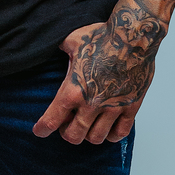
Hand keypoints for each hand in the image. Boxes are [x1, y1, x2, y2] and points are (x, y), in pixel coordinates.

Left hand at [33, 11, 162, 144]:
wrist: (134, 36)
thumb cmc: (103, 37)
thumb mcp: (71, 41)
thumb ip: (59, 49)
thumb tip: (51, 43)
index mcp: (73, 90)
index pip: (51, 120)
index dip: (43, 129)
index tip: (40, 131)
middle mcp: (92, 103)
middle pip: (74, 136)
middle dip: (67, 133)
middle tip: (67, 124)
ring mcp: (113, 107)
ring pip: (96, 138)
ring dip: (88, 135)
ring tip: (87, 125)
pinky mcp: (131, 107)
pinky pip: (120, 132)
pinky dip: (111, 134)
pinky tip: (108, 127)